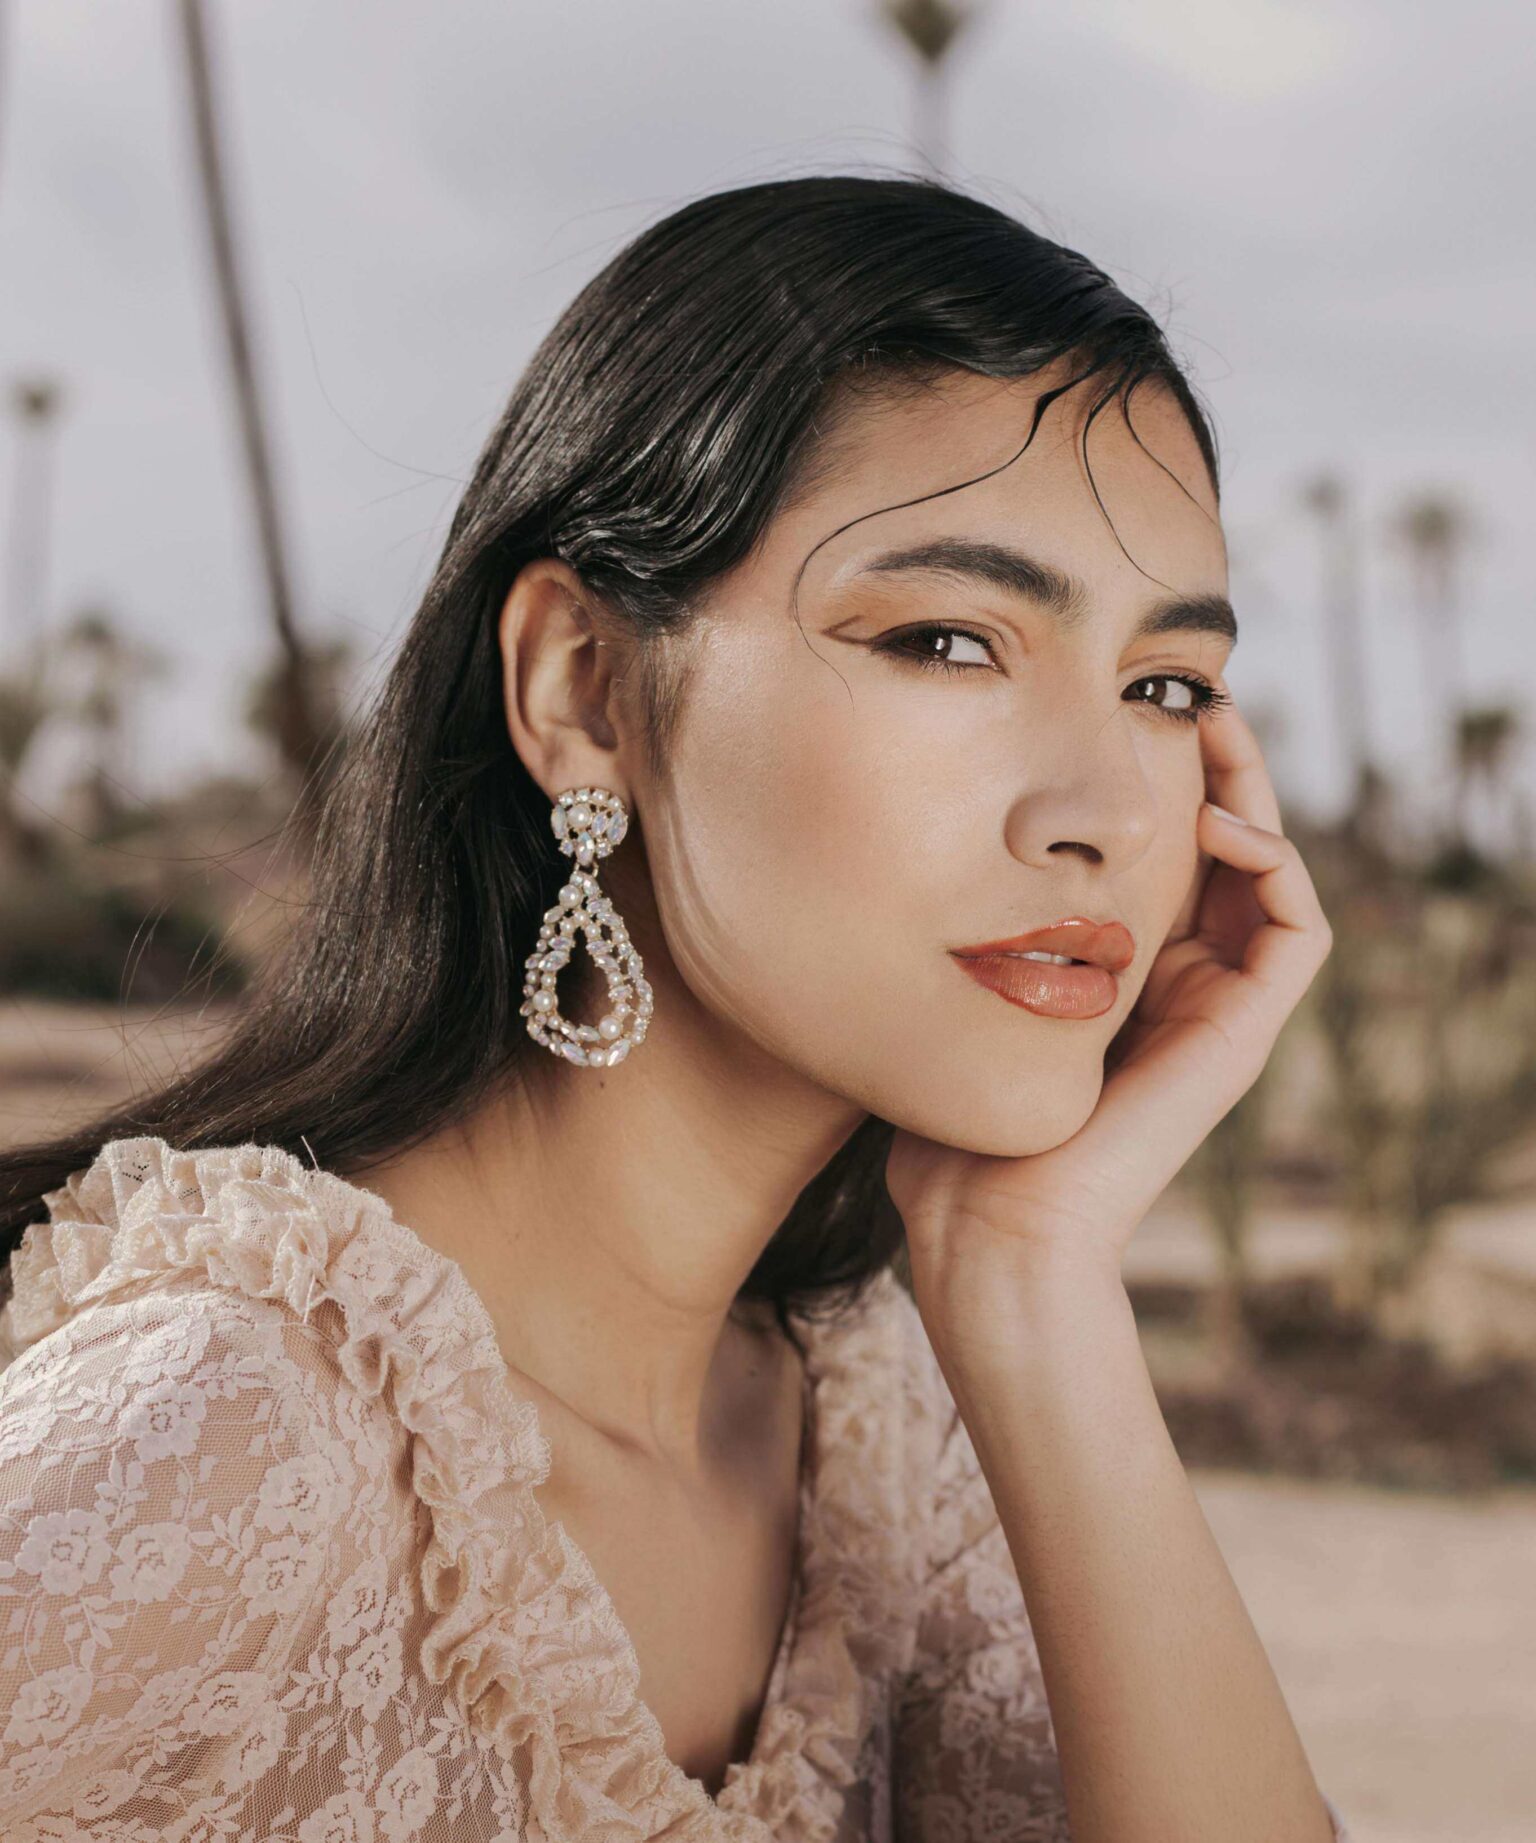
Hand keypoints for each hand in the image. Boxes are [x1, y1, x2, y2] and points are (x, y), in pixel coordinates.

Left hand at [886, 685, 1332, 1344]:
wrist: (989, 1226)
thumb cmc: (951, 1131)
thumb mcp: (949, 1002)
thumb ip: (953, 940)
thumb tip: (903, 851)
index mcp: (1117, 975)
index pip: (1162, 859)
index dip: (1157, 787)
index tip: (1118, 714)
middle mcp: (1176, 986)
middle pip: (1225, 854)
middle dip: (1217, 770)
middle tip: (1193, 696)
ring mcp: (1215, 1011)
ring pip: (1271, 879)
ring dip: (1257, 798)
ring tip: (1217, 732)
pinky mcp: (1242, 1035)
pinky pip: (1300, 934)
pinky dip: (1279, 868)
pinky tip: (1222, 824)